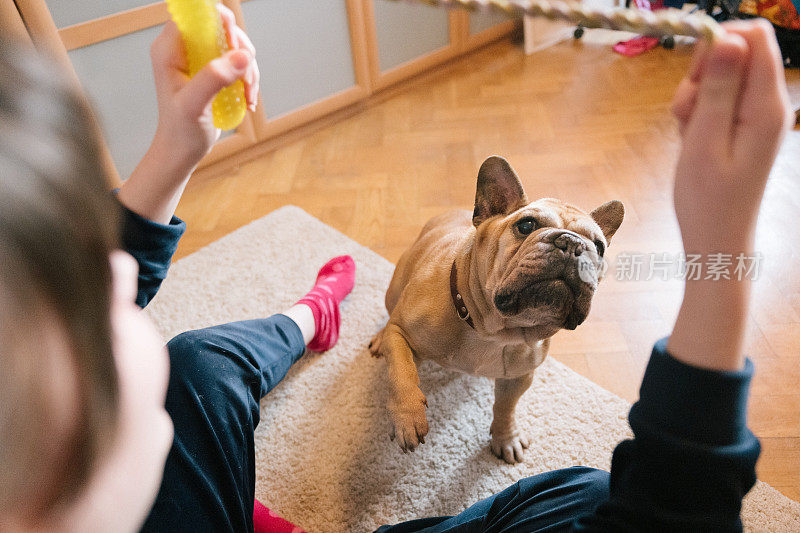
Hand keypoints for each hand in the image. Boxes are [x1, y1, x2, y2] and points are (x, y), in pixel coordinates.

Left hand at [118, 5, 259, 223]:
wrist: (181, 152)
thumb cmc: (180, 131)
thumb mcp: (194, 105)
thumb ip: (214, 78)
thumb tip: (242, 55)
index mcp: (169, 49)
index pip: (194, 15)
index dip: (218, 20)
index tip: (234, 44)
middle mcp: (183, 49)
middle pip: (220, 26)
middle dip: (240, 49)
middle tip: (246, 76)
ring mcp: (199, 59)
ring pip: (234, 45)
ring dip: (248, 68)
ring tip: (249, 93)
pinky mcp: (212, 71)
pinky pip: (238, 61)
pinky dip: (248, 78)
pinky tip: (248, 99)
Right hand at [667, 21, 791, 370]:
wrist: (715, 239)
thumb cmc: (707, 197)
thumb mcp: (704, 140)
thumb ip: (718, 88)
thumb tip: (728, 38)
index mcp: (766, 105)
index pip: (754, 37)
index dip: (719, 43)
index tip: (693, 77)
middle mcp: (768, 104)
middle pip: (736, 53)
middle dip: (702, 72)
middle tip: (686, 111)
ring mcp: (755, 115)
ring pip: (721, 77)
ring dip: (694, 95)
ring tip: (686, 131)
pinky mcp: (741, 127)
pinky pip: (718, 100)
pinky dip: (697, 112)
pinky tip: (691, 139)